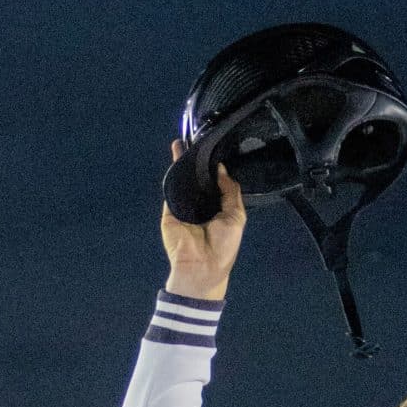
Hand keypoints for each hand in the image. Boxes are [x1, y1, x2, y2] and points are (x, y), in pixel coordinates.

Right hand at [162, 144, 245, 302]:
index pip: (215, 183)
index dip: (215, 168)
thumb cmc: (223, 246)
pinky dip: (174, 173)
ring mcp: (184, 206)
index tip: (215, 149)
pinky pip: (172, 188)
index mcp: (218, 208)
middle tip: (198, 139)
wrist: (201, 267)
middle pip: (197, 179)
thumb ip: (231, 192)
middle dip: (196, 161)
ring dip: (181, 162)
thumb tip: (222, 170)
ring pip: (183, 180)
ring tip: (183, 141)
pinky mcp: (170, 209)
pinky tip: (177, 155)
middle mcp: (200, 205)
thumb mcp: (236, 216)